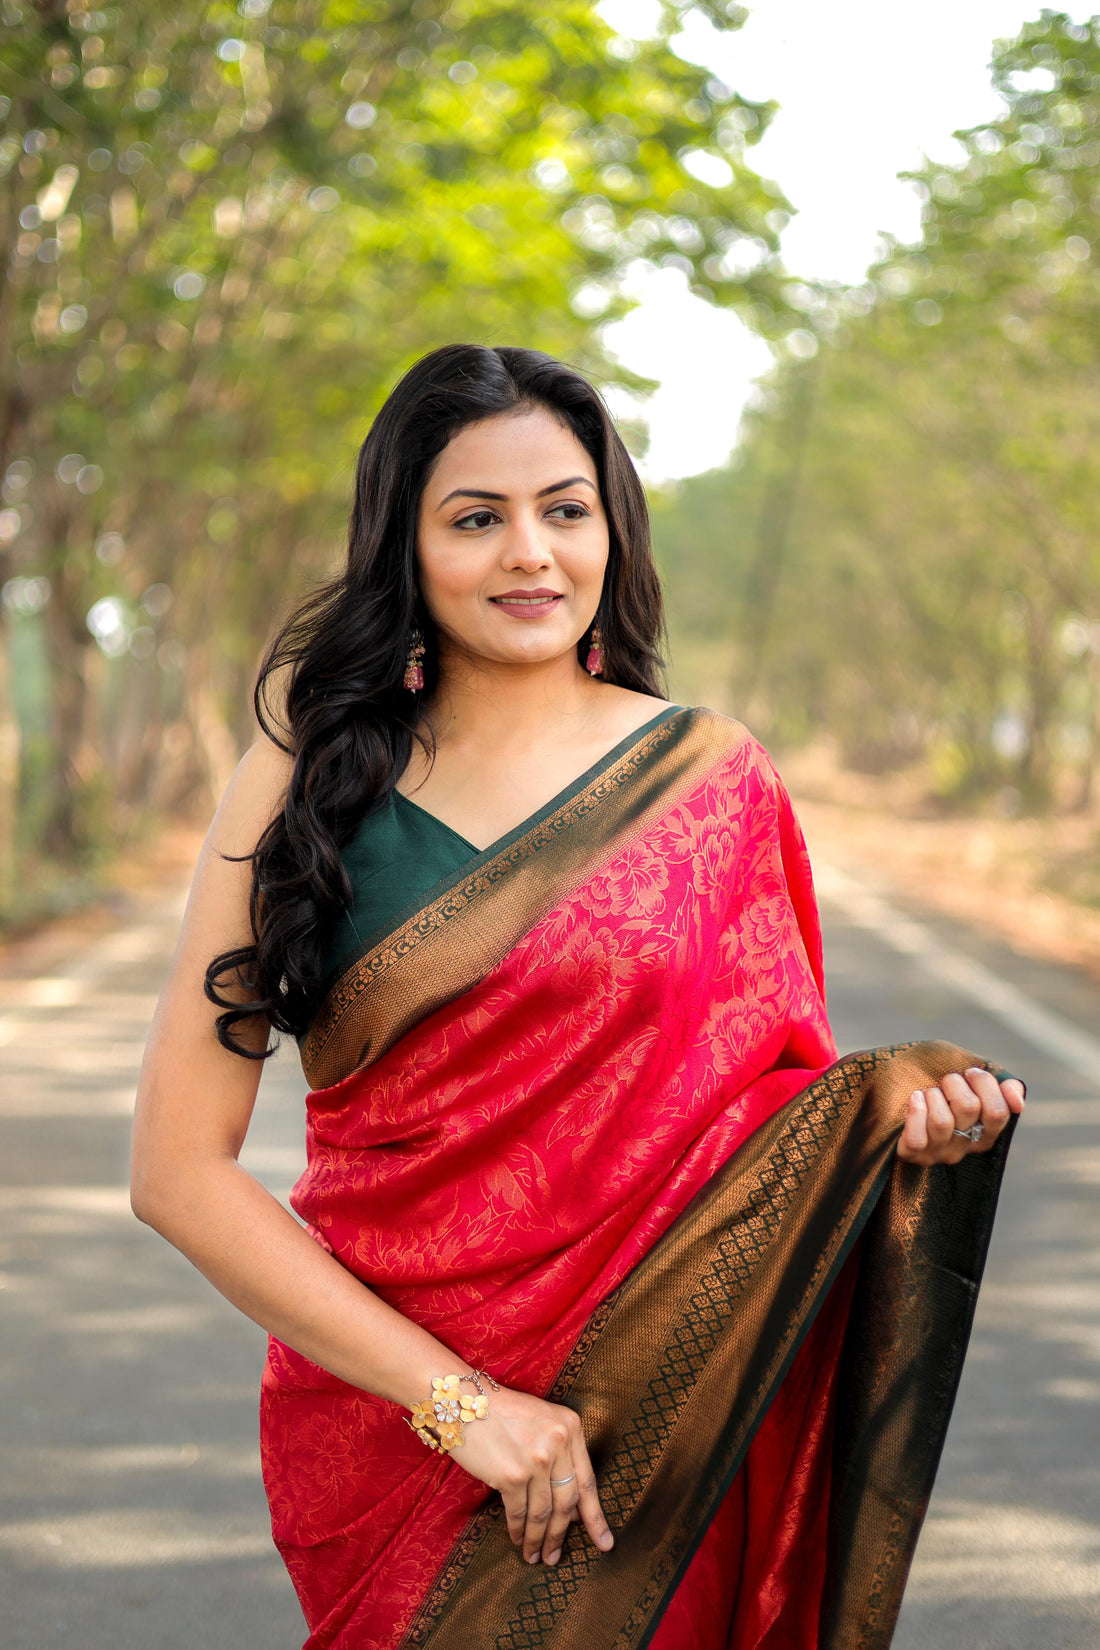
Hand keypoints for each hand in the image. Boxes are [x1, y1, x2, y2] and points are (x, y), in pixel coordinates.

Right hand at [450, 1383, 613, 1566]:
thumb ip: (560, 1456)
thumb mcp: (542, 1422)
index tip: (605, 1543)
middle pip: (566, 1503)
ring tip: (535, 1556)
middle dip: (560, 1536)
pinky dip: (518, 1530)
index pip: (587, 1481)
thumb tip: (571, 1507)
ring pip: (542, 1513)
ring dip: (538, 1539)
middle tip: (555, 1558)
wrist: (462, 1400)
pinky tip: (517, 1539)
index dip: (595, 1517)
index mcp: (571, 1427)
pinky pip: (519, 1512)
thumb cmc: (501, 1412)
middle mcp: (558, 1443)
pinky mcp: (512, 1475)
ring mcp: (536, 1460)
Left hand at [897, 1066, 1024, 1164]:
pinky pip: (917, 1139)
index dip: (984, 1085)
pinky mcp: (914, 1156)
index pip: (999, 1113)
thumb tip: (1018, 1102)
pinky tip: (914, 1099)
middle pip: (970, 1109)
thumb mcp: (971, 1078)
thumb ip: (999, 1085)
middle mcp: (965, 1145)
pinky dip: (914, 1112)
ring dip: (932, 1095)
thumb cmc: (938, 1081)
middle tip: (946, 1080)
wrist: (894, 1086)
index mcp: (986, 1130)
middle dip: (955, 1083)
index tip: (970, 1072)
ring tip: (927, 1092)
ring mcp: (939, 1153)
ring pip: (942, 1121)